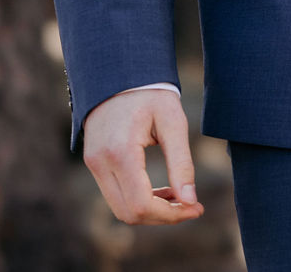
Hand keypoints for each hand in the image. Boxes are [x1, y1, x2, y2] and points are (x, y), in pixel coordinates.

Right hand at [82, 89, 204, 225]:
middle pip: (129, 213)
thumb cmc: (151, 94)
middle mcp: (100, 163)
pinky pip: (116, 195)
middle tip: (192, 206)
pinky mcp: (95, 164)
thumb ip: (182, 163)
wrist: (119, 74)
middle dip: (163, 217)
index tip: (197, 208)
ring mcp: (94, 165)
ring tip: (180, 197)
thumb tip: (190, 200)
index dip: (170, 214)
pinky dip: (140, 201)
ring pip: (121, 208)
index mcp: (120, 152)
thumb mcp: (174, 122)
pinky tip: (163, 191)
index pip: (141, 204)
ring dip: (152, 210)